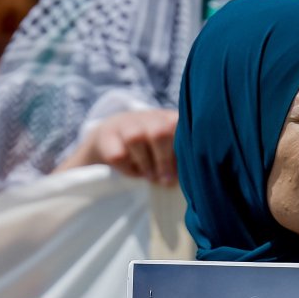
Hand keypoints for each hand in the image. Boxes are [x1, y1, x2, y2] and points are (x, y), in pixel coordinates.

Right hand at [59, 109, 178, 184]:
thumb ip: (180, 156)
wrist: (112, 134)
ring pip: (136, 138)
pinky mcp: (107, 136)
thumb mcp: (169, 147)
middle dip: (164, 159)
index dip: (183, 150)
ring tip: (150, 177)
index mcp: (169, 118)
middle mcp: (148, 116)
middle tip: (167, 181)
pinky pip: (118, 154)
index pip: (180, 127)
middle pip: (159, 131)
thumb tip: (191, 179)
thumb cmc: (150, 147)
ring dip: (145, 163)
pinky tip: (134, 173)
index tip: (186, 170)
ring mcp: (126, 123)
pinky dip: (128, 169)